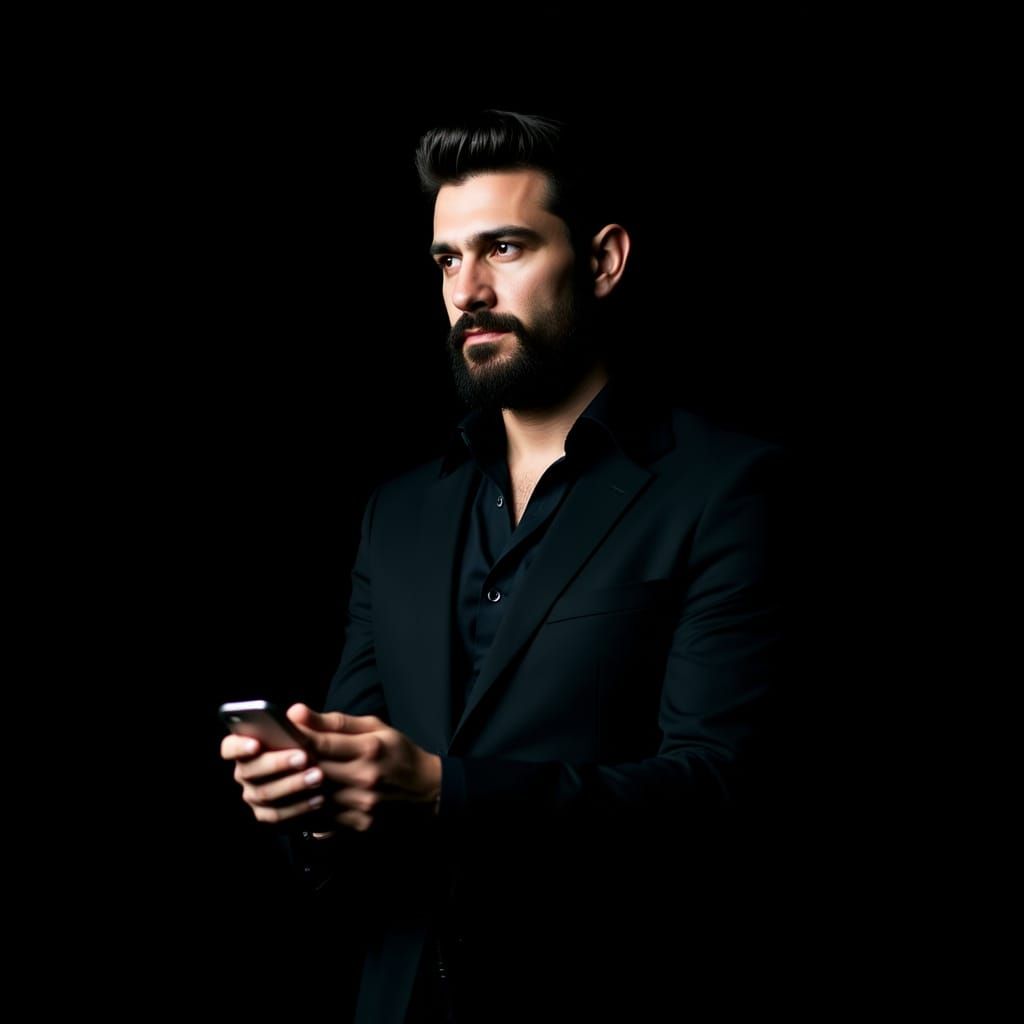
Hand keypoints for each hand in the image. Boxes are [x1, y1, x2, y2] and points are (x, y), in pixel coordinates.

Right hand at [220, 729, 325, 825]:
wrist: (328, 773)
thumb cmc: (314, 744)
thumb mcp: (314, 729)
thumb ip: (306, 721)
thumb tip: (298, 711)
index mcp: (246, 746)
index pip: (230, 747)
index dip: (239, 746)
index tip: (256, 743)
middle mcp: (245, 772)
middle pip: (251, 770)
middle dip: (278, 763)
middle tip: (304, 757)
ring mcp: (253, 795)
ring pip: (266, 793)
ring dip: (293, 785)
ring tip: (318, 775)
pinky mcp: (267, 814)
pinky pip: (278, 814)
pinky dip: (299, 807)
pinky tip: (319, 798)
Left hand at [289, 704, 441, 832]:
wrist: (429, 791)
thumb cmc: (399, 753)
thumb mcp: (375, 727)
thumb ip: (334, 721)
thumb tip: (296, 712)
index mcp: (369, 748)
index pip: (322, 743)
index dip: (295, 738)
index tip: (278, 733)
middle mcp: (365, 778)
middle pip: (314, 771)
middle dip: (289, 764)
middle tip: (271, 757)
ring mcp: (363, 805)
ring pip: (314, 799)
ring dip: (294, 790)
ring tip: (279, 780)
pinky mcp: (360, 825)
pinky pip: (322, 821)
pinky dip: (306, 811)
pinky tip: (297, 802)